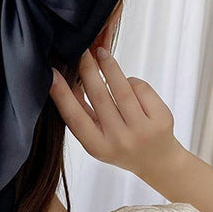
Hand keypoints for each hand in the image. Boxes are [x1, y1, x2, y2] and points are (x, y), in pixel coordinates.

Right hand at [48, 47, 184, 177]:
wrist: (157, 160)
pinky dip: (131, 81)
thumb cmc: (120, 145)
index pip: (76, 118)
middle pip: (100, 97)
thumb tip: (66, 82)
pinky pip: (141, 89)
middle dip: (88, 70)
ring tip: (101, 53)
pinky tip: (127, 83)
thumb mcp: (96, 138)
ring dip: (109, 66)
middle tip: (81, 51)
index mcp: (98, 147)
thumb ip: (82, 114)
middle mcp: (119, 140)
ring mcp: (142, 131)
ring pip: (122, 89)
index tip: (52, 74)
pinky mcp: (160, 119)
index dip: (62, 95)